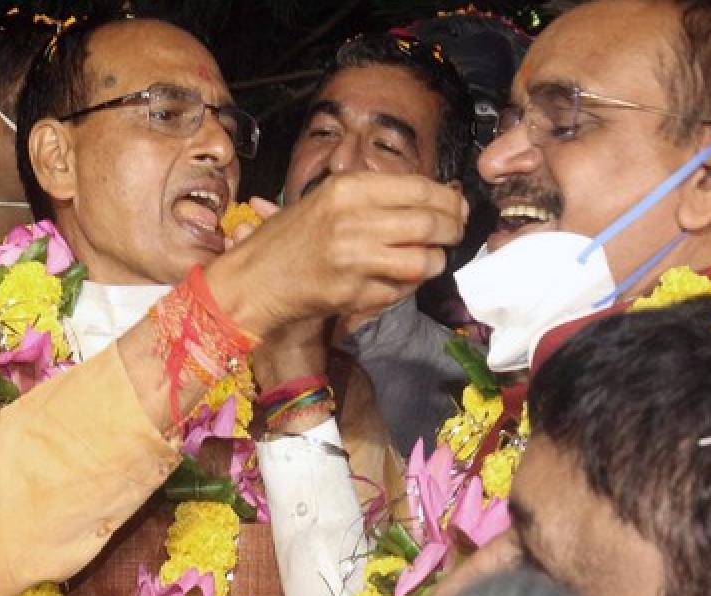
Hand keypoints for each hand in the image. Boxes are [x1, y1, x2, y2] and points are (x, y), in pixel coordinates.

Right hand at [207, 172, 466, 338]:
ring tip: (428, 261)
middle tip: (452, 235)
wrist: (253, 279)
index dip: (449, 200)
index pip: (421, 188)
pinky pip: (401, 290)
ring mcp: (354, 258)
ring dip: (435, 262)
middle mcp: (353, 219)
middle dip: (452, 231)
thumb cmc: (290, 237)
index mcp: (348, 188)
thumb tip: (436, 199)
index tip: (456, 209)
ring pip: (424, 261)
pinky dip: (407, 287)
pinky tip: (396, 281)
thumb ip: (376, 196)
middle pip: (430, 224)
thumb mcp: (327, 198)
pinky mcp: (354, 293)